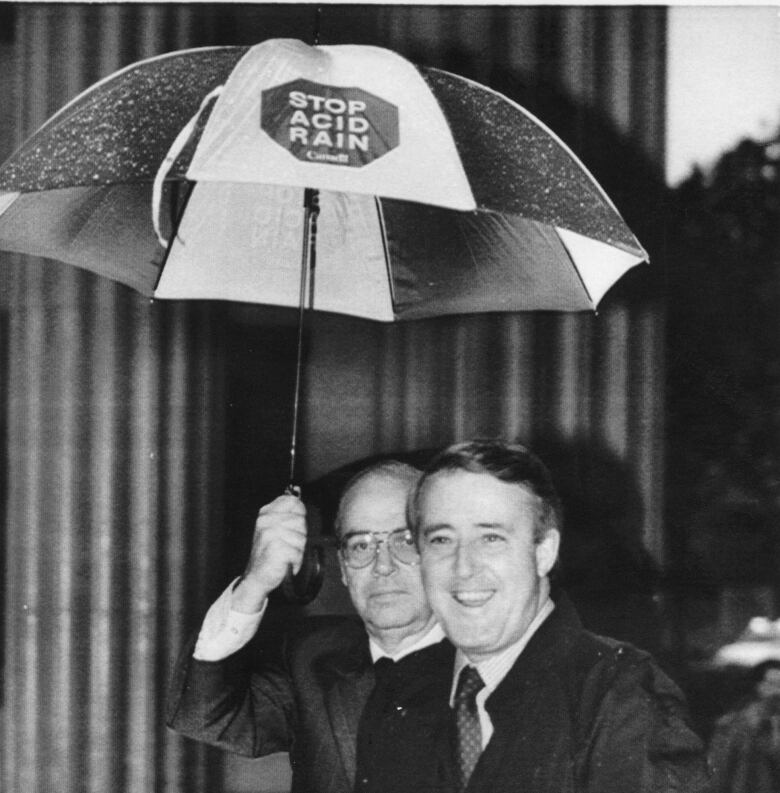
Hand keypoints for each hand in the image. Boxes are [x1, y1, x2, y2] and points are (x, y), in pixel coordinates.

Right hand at [232, 495, 307, 612]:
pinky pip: (298, 552)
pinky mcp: (276, 548)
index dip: (300, 514)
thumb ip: (286, 513)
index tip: (293, 526)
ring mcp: (270, 534)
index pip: (294, 502)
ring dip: (297, 550)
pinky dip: (295, 561)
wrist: (257, 576)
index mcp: (266, 513)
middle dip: (299, 536)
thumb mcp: (275, 528)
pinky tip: (284, 562)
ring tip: (285, 554)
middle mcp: (266, 521)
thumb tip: (298, 496)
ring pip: (302, 538)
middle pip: (301, 521)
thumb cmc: (269, 553)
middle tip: (286, 545)